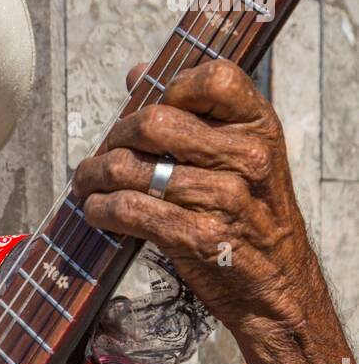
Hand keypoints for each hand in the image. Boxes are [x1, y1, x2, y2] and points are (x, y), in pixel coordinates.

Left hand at [72, 58, 322, 341]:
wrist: (278, 289)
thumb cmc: (253, 220)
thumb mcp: (244, 159)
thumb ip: (197, 115)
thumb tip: (139, 74)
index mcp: (259, 128)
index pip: (213, 78)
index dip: (171, 87)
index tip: (147, 112)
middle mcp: (245, 157)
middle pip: (154, 122)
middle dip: (114, 137)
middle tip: (103, 154)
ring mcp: (222, 198)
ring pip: (130, 168)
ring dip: (94, 176)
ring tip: (86, 184)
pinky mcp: (195, 237)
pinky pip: (128, 210)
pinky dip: (101, 209)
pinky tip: (96, 211)